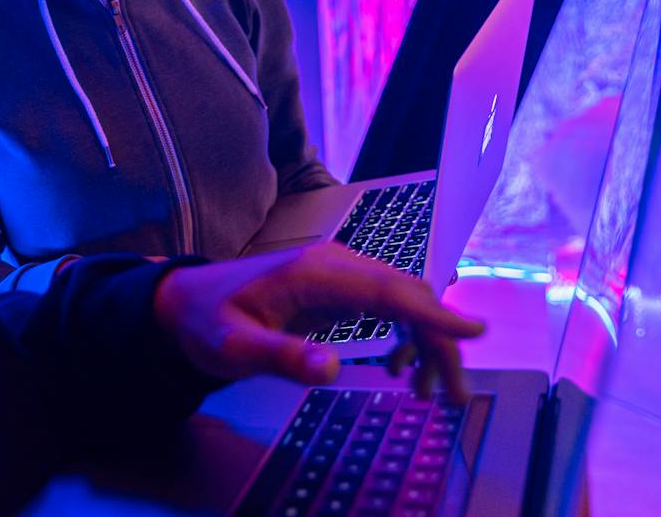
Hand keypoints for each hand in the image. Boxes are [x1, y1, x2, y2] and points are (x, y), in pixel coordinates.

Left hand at [153, 243, 484, 398]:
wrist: (186, 301)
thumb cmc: (208, 322)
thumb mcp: (234, 347)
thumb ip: (282, 357)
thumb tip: (332, 369)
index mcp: (313, 273)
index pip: (386, 289)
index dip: (432, 312)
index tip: (474, 330)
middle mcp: (334, 264)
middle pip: (406, 295)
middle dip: (439, 343)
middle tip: (452, 395)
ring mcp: (338, 271)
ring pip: (403, 300)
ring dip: (426, 343)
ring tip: (431, 393)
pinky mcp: (338, 285)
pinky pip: (387, 304)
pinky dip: (406, 335)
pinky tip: (400, 370)